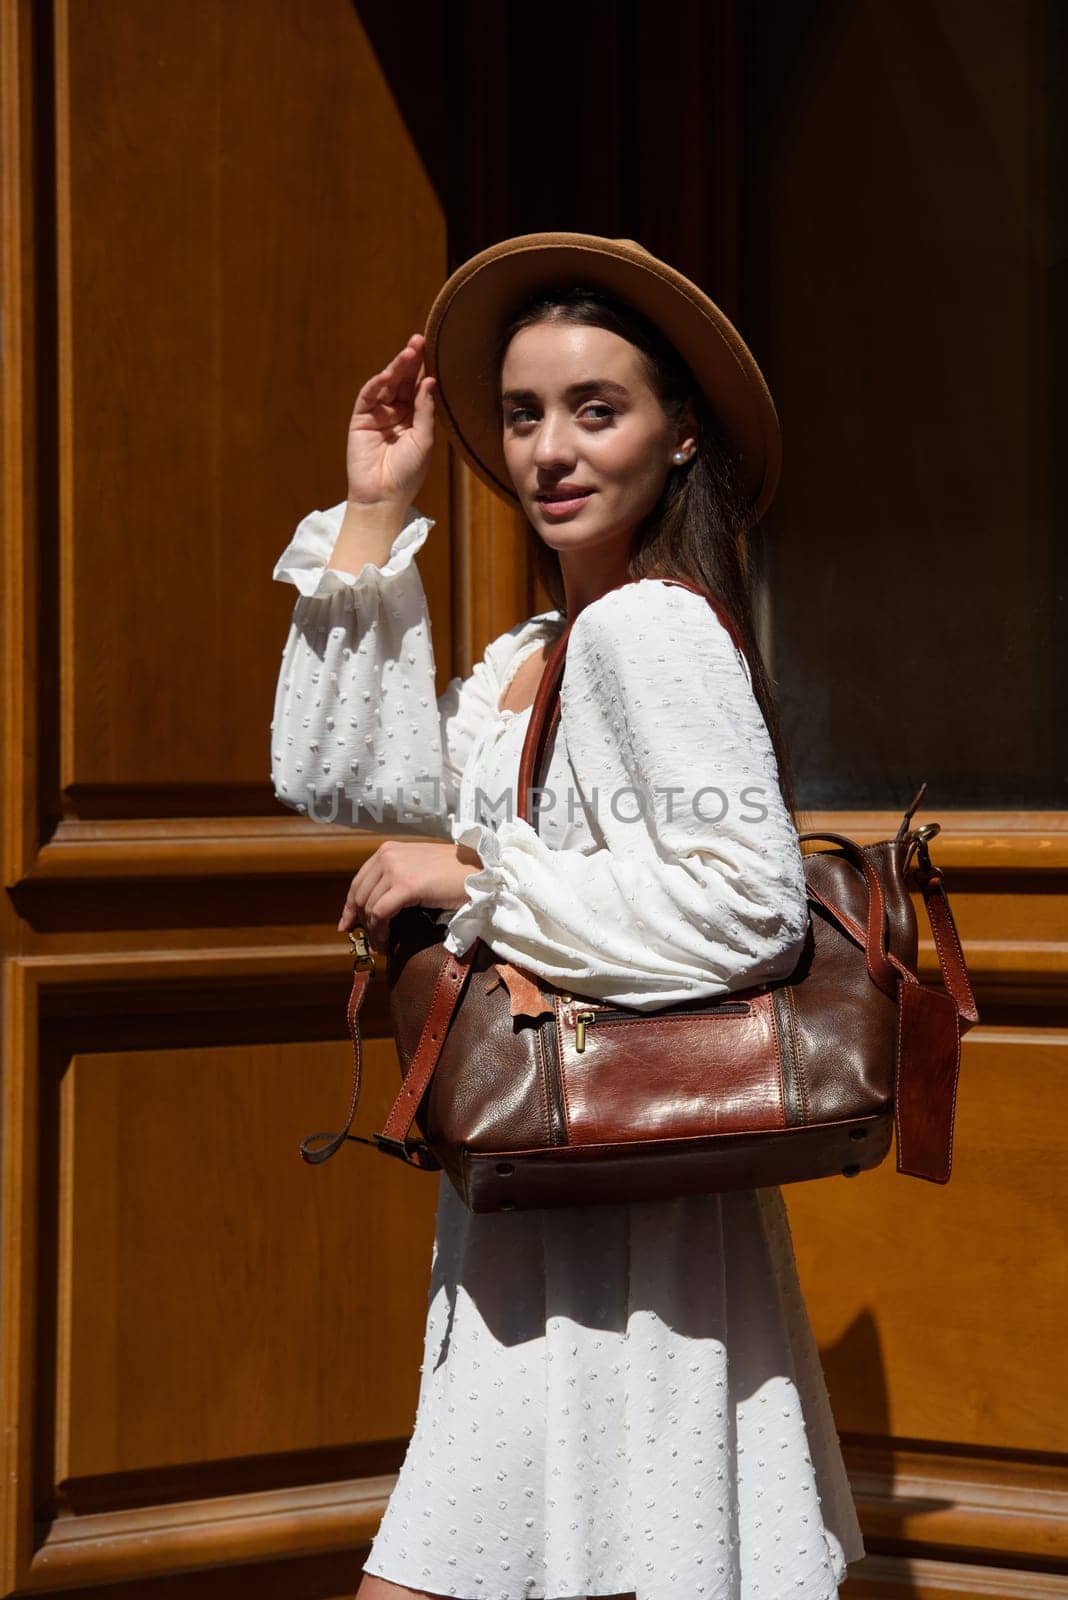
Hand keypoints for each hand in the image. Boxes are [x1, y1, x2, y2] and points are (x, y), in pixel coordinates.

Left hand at [338, 838, 482, 951]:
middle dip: (359, 920)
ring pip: (369, 906)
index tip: (346, 924)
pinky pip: (381, 913)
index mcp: (388, 850)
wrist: (479, 871)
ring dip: (372, 930)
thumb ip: (396, 877)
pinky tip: (386, 941)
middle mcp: (387, 856)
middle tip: (367, 939)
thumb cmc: (454, 872)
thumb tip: (378, 903)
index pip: (359, 880)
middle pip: (359, 895)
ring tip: (381, 944)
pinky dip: (380, 931)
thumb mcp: (417, 868)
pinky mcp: (406, 885)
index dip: (349, 906)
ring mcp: (395, 869)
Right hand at [346, 332, 435, 510]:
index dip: (424, 370)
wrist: (384, 496)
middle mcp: (397, 414)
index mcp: (414, 419)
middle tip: (419, 340)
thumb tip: (429, 381)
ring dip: (396, 368)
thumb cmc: (408, 473)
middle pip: (404, 382)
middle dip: (411, 361)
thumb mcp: (424, 440)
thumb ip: (425, 410)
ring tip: (409, 352)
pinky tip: (387, 374)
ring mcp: (378, 415)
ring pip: (387, 385)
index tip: (433, 350)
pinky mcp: (360, 420)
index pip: (419, 388)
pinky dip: (377, 384)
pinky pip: (368, 397)